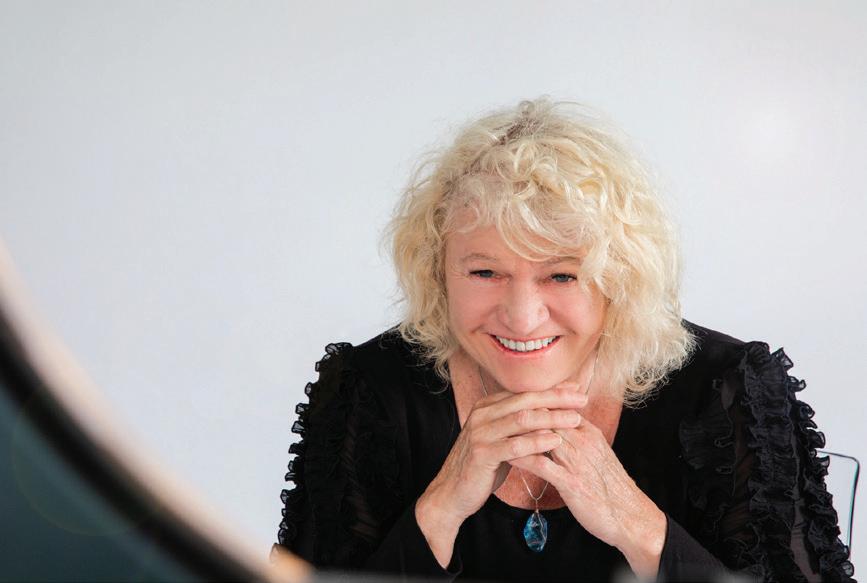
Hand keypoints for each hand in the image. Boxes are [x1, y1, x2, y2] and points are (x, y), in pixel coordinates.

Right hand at [416, 388, 586, 566]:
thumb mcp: (500, 439)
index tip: (576, 389)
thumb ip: (518, 425)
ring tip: (575, 419)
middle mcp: (482, 414)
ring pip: (522, 419)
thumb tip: (549, 412)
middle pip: (525, 400)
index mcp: (487, 407)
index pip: (524, 393)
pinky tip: (555, 441)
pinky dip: (537, 441)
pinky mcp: (482, 453)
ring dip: (552, 418)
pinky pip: (515, 445)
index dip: (551, 390)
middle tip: (582, 399)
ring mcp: (480, 432)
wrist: (452, 492)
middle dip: (556, 399)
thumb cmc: (482, 465)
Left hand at [509, 408, 665, 578]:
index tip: (511, 400)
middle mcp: (583, 441)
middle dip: (521, 411)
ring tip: (496, 428)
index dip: (534, 402)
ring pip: (543, 436)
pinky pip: (543, 465)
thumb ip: (577, 438)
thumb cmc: (610, 487)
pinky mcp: (572, 483)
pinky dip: (524, 458)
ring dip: (518, 431)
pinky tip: (506, 455)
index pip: (558, 407)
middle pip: (548, 416)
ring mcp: (578, 461)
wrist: (631, 516)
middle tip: (497, 409)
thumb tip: (557, 427)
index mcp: (589, 432)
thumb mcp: (596, 454)